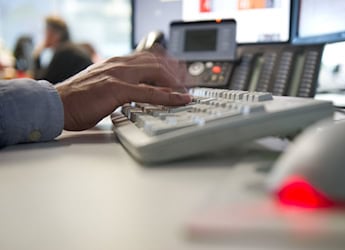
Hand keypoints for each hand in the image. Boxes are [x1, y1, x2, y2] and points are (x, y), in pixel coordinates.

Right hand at [56, 50, 191, 130]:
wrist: (56, 104)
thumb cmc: (77, 99)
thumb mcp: (104, 87)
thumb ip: (122, 86)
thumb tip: (140, 93)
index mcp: (116, 63)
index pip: (148, 57)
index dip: (168, 65)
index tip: (180, 74)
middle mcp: (119, 64)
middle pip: (157, 62)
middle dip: (176, 73)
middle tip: (189, 84)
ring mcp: (118, 74)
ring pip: (156, 72)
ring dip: (176, 82)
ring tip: (187, 92)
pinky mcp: (117, 88)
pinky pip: (149, 91)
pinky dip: (168, 96)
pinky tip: (180, 99)